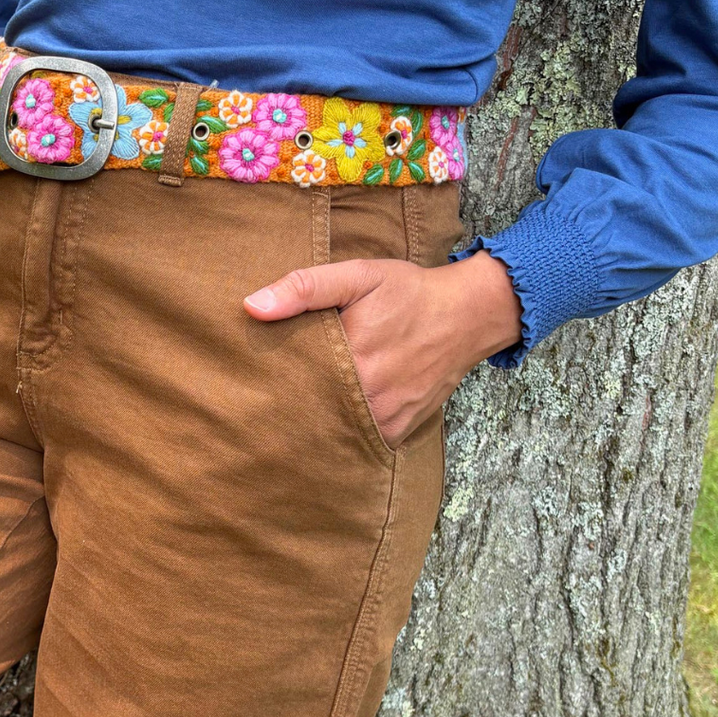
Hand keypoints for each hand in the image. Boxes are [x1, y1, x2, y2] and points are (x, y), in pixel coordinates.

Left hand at [243, 251, 522, 449]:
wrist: (468, 315)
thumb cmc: (409, 292)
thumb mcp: (358, 276)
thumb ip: (306, 288)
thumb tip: (253, 306)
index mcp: (351, 357)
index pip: (292, 380)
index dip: (269, 380)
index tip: (250, 379)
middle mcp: (369, 395)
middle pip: (309, 411)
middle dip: (286, 406)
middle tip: (259, 402)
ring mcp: (386, 416)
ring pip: (333, 430)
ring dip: (313, 422)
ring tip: (287, 413)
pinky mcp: (399, 428)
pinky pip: (360, 440)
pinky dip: (342, 433)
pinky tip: (325, 420)